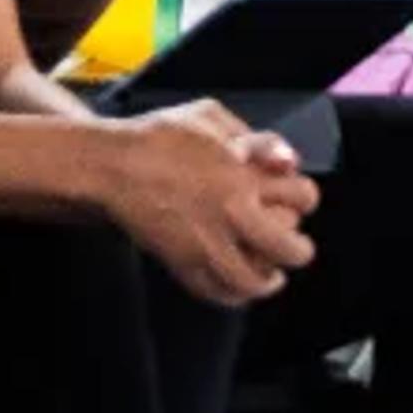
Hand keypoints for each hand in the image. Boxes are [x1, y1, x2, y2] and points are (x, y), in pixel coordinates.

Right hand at [97, 101, 317, 305]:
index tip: (295, 197)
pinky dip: (232, 294)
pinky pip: (214, 292)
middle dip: (297, 248)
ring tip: (271, 274)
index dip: (304, 197)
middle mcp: (229, 216)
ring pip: (253, 281)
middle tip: (294, 247)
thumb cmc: (159, 136)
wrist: (109, 165)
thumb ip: (258, 138)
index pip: (303, 198)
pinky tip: (237, 285)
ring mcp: (203, 244)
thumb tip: (287, 159)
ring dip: (267, 279)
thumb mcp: (213, 117)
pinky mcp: (178, 262)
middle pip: (290, 249)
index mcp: (242, 179)